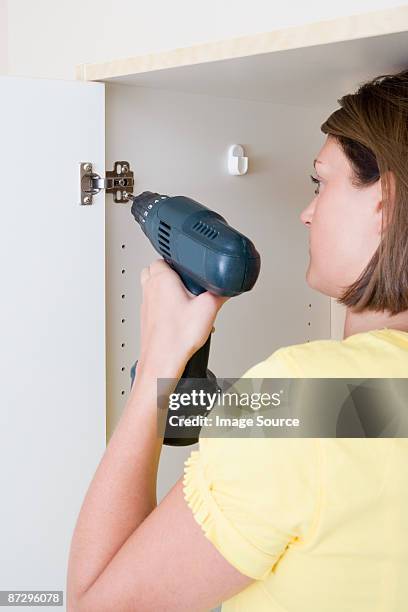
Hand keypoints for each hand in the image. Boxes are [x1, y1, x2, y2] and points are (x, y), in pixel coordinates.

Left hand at [137, 259, 229, 375]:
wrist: (162, 361)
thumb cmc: (176, 338)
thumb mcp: (208, 309)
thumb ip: (220, 292)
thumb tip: (226, 286)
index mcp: (162, 279)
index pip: (164, 257)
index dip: (178, 260)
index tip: (188, 267)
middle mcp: (150, 289)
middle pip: (155, 269)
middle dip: (171, 273)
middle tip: (186, 281)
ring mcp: (146, 303)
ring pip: (152, 286)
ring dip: (165, 288)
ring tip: (184, 297)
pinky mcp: (146, 317)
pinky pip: (154, 303)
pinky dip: (164, 304)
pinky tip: (179, 315)